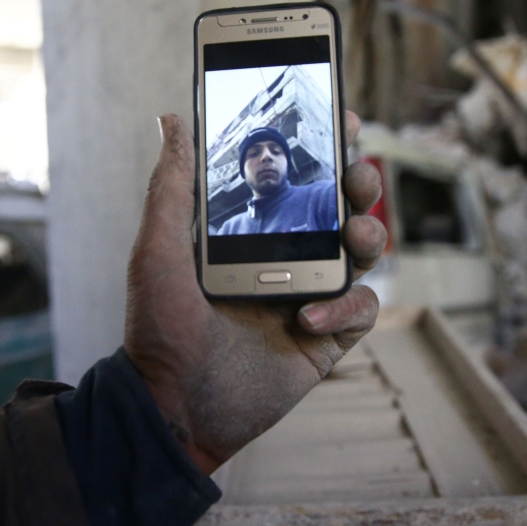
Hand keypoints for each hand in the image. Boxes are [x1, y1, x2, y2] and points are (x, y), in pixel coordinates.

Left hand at [124, 112, 385, 474]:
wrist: (172, 406)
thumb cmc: (158, 327)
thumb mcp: (159, 249)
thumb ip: (171, 186)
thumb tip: (173, 120)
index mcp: (252, 234)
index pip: (299, 181)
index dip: (326, 150)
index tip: (343, 120)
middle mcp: (285, 260)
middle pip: (341, 210)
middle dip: (359, 184)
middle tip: (355, 176)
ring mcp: (309, 298)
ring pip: (362, 254)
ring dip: (368, 234)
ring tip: (353, 232)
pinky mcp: (325, 339)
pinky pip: (359, 311)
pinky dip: (344, 307)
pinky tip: (307, 317)